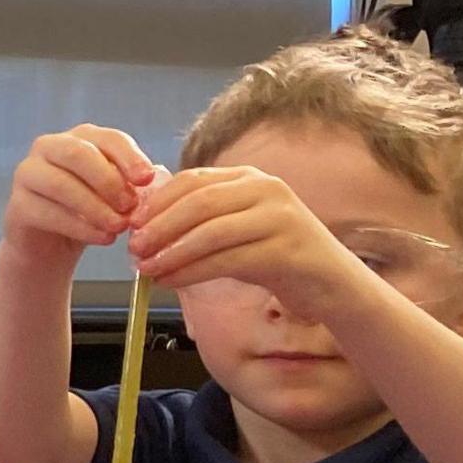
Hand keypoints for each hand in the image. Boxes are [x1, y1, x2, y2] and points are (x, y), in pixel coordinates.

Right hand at [4, 123, 157, 254]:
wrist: (52, 245)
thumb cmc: (91, 212)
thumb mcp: (115, 193)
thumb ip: (132, 184)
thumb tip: (155, 182)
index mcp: (79, 138)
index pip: (107, 138)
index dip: (129, 157)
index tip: (146, 180)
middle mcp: (48, 148)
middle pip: (77, 154)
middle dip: (108, 180)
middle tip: (130, 206)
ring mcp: (27, 175)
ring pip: (60, 184)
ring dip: (95, 207)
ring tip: (119, 227)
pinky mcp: (16, 205)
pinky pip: (48, 212)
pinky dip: (80, 227)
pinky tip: (103, 238)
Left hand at [127, 165, 368, 320]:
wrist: (331, 284)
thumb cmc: (274, 256)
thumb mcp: (234, 229)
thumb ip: (198, 221)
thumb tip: (143, 227)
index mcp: (248, 178)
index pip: (191, 180)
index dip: (156, 203)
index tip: (131, 225)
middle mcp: (266, 190)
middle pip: (198, 203)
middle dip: (159, 228)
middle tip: (133, 250)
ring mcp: (279, 218)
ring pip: (210, 232)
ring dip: (171, 253)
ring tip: (146, 269)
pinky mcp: (285, 251)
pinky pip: (226, 260)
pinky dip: (191, 271)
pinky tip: (170, 281)